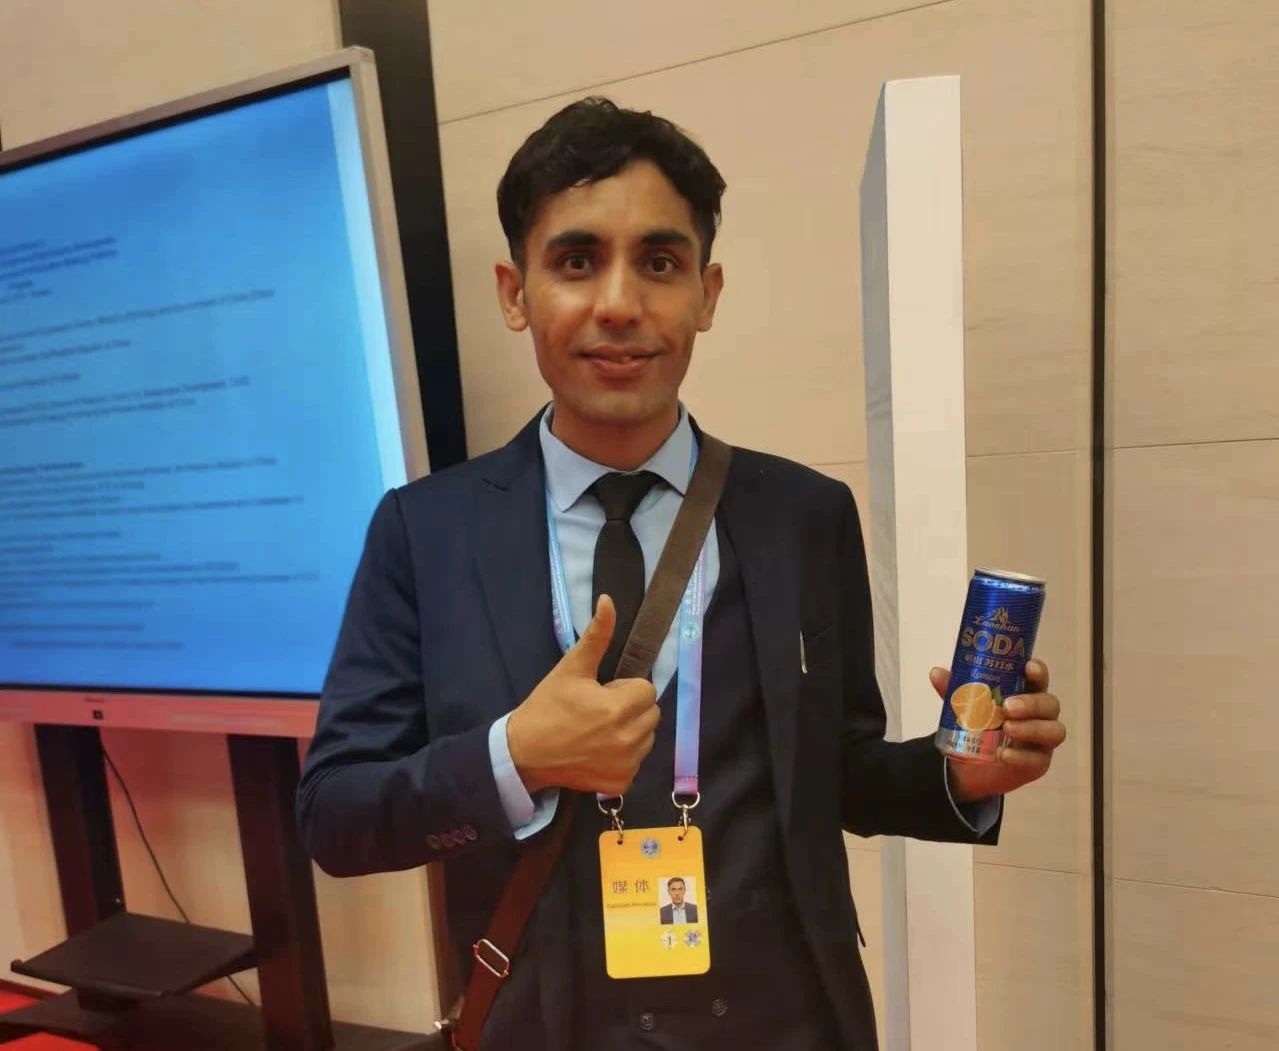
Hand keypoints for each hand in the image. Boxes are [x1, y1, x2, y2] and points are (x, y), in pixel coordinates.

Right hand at [506, 595, 659, 795]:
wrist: (523, 753)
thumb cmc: (547, 707)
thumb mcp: (571, 668)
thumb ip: (596, 635)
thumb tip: (609, 600)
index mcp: (617, 709)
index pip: (647, 690)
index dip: (625, 689)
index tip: (602, 694)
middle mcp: (627, 740)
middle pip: (651, 714)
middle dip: (631, 708)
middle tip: (599, 711)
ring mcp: (625, 765)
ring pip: (647, 738)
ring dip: (631, 732)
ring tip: (599, 731)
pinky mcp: (620, 783)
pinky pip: (636, 763)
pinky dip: (623, 757)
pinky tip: (598, 752)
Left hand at [931, 659, 1065, 802]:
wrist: (971, 764)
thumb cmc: (978, 725)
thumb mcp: (963, 707)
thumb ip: (953, 691)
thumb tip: (936, 672)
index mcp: (1025, 693)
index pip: (1038, 678)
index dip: (1038, 671)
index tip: (1028, 668)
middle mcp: (1040, 714)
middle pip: (1049, 704)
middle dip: (1031, 703)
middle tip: (1008, 706)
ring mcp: (1043, 739)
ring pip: (1053, 730)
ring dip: (1031, 728)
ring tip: (1007, 729)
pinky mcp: (1039, 762)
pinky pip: (1038, 759)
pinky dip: (1020, 756)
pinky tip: (1003, 754)